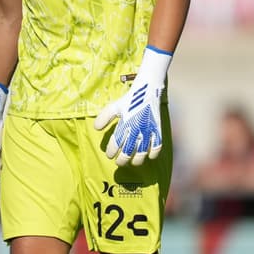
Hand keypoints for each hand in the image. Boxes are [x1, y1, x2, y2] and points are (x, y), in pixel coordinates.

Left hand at [93, 46, 171, 166]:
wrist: (147, 90)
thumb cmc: (129, 100)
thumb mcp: (114, 106)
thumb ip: (104, 117)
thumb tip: (96, 129)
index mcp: (124, 123)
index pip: (115, 143)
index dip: (111, 151)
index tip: (109, 154)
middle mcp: (136, 129)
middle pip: (128, 151)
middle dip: (122, 160)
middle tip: (118, 162)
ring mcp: (148, 130)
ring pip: (142, 153)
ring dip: (136, 160)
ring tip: (132, 162)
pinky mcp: (157, 130)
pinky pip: (157, 147)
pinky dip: (152, 154)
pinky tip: (148, 155)